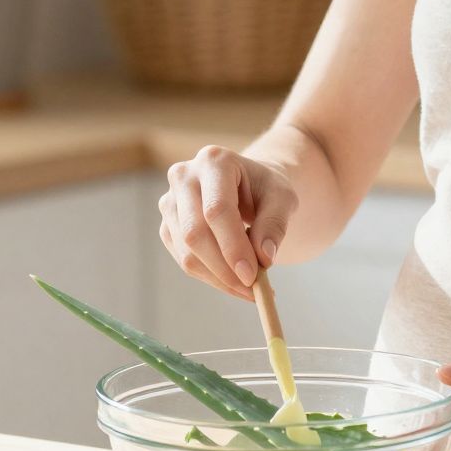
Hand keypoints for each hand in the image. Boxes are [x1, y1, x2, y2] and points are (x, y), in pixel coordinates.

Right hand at [157, 145, 298, 298]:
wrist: (247, 186)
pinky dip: (211, 278)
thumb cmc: (266, 189)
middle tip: (252, 289)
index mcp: (214, 161)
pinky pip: (185, 260)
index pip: (217, 210)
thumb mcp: (283, 198)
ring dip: (219, 278)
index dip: (233, 246)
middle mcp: (184, 176)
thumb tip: (264, 257)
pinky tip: (234, 283)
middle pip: (195, 232)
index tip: (252, 276)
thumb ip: (275, 223)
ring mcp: (170, 202)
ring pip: (187, 251)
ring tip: (249, 289)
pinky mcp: (167, 226)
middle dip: (224, 268)